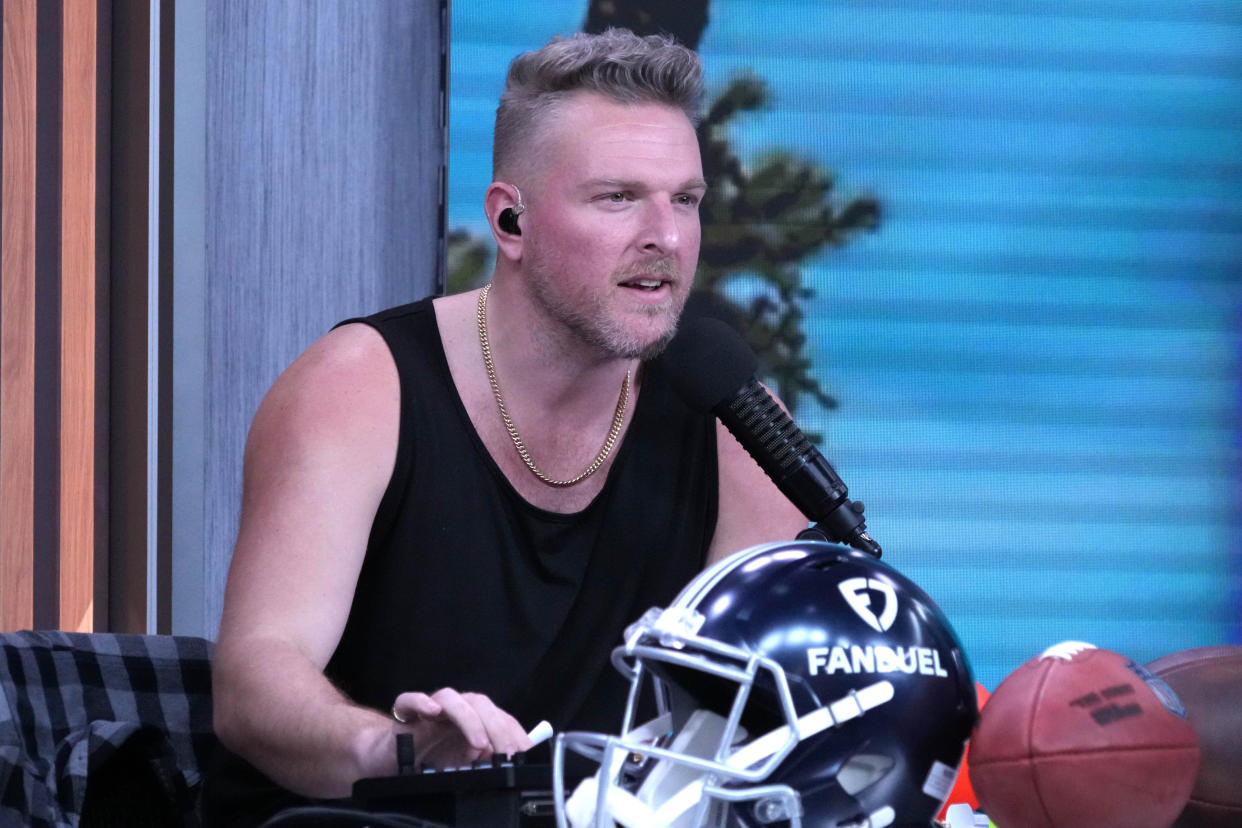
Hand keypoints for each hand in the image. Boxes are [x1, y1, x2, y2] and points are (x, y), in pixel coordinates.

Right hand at [391, 688, 532, 768]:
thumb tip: (503, 759)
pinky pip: (409, 700)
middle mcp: (454, 711)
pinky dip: (421, 702)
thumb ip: (482, 761)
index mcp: (472, 720)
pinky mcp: (403, 716)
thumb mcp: (462, 767)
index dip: (514, 732)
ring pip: (452, 699)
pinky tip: (432, 711)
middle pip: (480, 704)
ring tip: (479, 743)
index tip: (525, 752)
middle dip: (497, 728)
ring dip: (469, 719)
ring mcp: (429, 710)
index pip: (499, 717)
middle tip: (508, 753)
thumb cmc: (426, 759)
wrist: (387, 759)